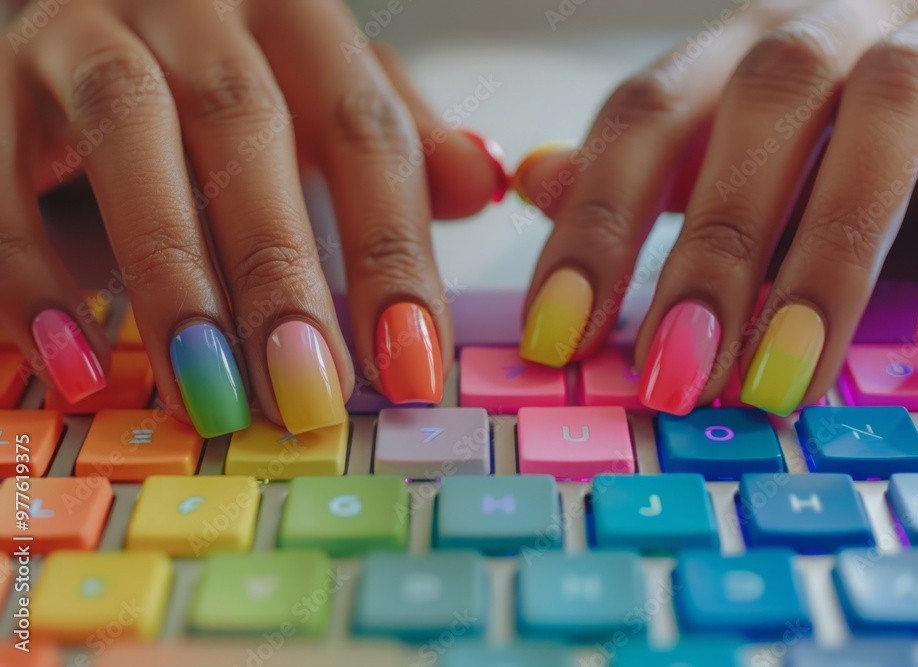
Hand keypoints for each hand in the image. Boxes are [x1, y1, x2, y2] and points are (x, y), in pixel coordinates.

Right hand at [0, 0, 506, 435]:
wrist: (98, 11)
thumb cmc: (224, 73)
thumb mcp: (320, 93)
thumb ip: (391, 139)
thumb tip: (481, 183)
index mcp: (295, 15)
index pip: (364, 130)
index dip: (391, 254)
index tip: (412, 369)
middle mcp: (196, 6)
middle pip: (249, 130)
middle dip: (281, 273)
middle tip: (308, 395)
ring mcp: (87, 31)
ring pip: (131, 138)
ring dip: (170, 277)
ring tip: (206, 391)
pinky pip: (0, 176)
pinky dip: (32, 274)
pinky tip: (73, 363)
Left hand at [514, 0, 917, 415]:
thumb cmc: (848, 124)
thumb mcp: (742, 145)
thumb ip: (653, 167)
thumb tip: (540, 185)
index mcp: (744, 43)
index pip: (646, 111)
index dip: (595, 222)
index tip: (558, 338)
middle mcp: (835, 20)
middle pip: (762, 102)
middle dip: (712, 246)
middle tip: (676, 374)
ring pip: (888, 110)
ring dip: (830, 255)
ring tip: (788, 376)